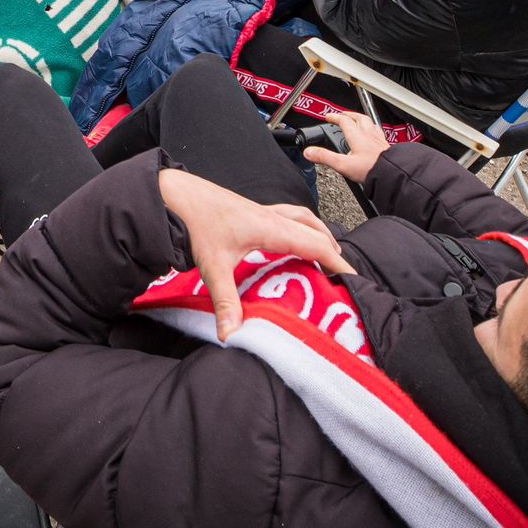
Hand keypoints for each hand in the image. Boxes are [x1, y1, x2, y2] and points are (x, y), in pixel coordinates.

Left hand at [158, 168, 353, 341]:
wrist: (175, 194)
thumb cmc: (195, 222)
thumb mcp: (213, 266)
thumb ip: (225, 302)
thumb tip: (232, 333)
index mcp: (271, 228)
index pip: (316, 245)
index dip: (337, 263)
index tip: (352, 279)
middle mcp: (272, 217)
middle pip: (315, 231)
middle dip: (333, 252)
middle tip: (343, 274)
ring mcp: (263, 211)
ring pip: (303, 218)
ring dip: (319, 234)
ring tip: (327, 254)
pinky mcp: (252, 210)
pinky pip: (288, 216)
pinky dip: (301, 226)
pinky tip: (292, 239)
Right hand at [302, 110, 391, 183]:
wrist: (393, 174)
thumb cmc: (372, 170)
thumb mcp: (343, 165)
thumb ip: (325, 157)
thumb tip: (309, 152)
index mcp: (357, 137)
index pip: (344, 121)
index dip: (335, 117)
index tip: (328, 117)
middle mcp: (369, 135)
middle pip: (359, 118)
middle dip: (349, 115)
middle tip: (343, 115)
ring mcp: (379, 140)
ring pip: (370, 124)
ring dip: (362, 120)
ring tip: (358, 120)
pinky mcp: (386, 147)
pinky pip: (379, 133)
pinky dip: (373, 130)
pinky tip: (374, 136)